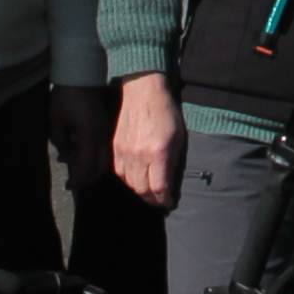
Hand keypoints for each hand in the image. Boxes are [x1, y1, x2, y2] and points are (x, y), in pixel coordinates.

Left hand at [47, 84, 115, 188]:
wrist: (84, 72)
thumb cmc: (67, 94)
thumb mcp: (56, 118)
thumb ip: (60, 140)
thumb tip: (65, 155)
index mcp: (89, 135)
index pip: (86, 166)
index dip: (78, 179)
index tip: (69, 186)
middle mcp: (102, 136)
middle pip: (100, 167)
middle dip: (88, 178)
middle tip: (75, 183)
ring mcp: (107, 131)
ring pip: (105, 159)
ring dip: (93, 169)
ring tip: (78, 171)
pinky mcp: (107, 126)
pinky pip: (104, 149)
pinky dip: (95, 158)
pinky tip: (83, 155)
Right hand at [112, 75, 186, 210]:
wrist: (142, 90)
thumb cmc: (166, 113)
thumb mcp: (178, 138)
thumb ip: (173, 164)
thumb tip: (170, 186)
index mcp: (158, 153)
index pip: (159, 189)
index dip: (165, 201)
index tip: (170, 203)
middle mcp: (138, 156)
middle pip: (142, 190)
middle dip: (152, 199)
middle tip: (160, 200)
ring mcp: (123, 152)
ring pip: (129, 183)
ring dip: (140, 190)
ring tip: (149, 191)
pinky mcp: (114, 148)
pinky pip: (119, 172)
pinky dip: (128, 179)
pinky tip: (136, 177)